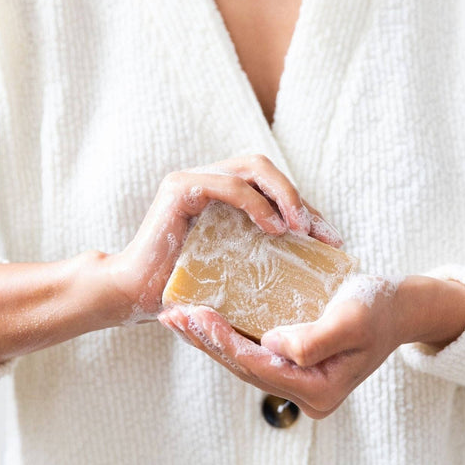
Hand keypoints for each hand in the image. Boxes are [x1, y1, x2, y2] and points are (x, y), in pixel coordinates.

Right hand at [101, 154, 342, 324]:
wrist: (133, 297)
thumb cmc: (183, 291)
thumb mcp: (235, 272)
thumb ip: (263, 258)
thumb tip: (315, 268)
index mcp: (222, 197)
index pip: (272, 189)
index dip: (305, 209)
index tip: (331, 241)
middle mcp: (209, 181)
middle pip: (265, 169)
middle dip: (298, 197)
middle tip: (320, 234)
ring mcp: (194, 181)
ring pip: (253, 167)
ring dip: (285, 195)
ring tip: (301, 229)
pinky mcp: (181, 188)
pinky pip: (231, 185)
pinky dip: (258, 203)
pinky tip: (275, 229)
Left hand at [157, 275, 464, 418]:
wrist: (400, 307)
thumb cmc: (379, 308)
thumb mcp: (353, 320)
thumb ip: (315, 340)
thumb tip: (273, 346)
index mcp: (319, 391)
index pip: (260, 367)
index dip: (224, 343)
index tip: (195, 316)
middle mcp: (306, 393)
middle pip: (245, 367)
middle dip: (206, 342)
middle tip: (171, 315)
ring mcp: (299, 380)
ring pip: (244, 360)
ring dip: (209, 339)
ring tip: (177, 317)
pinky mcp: (293, 364)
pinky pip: (253, 351)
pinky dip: (227, 334)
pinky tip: (204, 319)